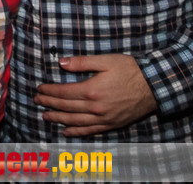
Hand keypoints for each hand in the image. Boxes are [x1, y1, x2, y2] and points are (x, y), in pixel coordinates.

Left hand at [35, 54, 156, 135]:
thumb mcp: (105, 60)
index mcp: (92, 90)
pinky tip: (66, 132)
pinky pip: (90, 131)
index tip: (39, 88)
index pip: (63, 92)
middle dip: (49, 104)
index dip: (49, 91)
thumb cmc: (130, 70)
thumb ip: (82, 62)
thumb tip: (61, 63)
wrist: (155, 85)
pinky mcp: (112, 124)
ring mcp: (104, 118)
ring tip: (45, 116)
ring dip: (58, 119)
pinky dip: (77, 132)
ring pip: (75, 121)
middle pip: (66, 107)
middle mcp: (96, 107)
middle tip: (37, 101)